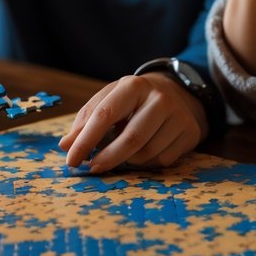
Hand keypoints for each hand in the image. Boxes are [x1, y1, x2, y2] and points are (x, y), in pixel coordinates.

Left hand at [58, 73, 205, 173]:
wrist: (177, 93)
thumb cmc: (134, 101)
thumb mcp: (110, 100)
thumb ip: (86, 120)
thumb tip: (65, 145)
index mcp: (133, 86)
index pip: (105, 115)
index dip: (86, 140)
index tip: (71, 160)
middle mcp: (159, 99)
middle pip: (131, 138)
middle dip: (108, 158)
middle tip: (92, 169)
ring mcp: (178, 116)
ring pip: (147, 153)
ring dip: (128, 161)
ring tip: (122, 153)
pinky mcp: (190, 132)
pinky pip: (162, 160)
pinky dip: (147, 163)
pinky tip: (143, 152)